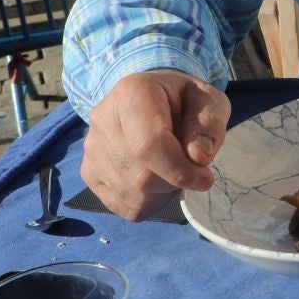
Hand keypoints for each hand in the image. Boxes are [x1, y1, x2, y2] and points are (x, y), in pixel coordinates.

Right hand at [81, 69, 229, 220]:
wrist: (156, 98)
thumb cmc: (185, 100)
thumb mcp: (209, 101)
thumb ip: (209, 125)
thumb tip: (199, 158)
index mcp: (132, 93)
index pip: (148, 145)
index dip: (180, 170)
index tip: (205, 178)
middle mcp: (103, 119)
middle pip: (140, 176)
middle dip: (174, 182)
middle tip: (192, 170)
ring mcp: (91, 148)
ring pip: (130, 194)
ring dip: (162, 193)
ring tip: (172, 169)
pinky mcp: (88, 171)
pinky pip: (120, 204)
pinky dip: (146, 202)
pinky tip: (157, 181)